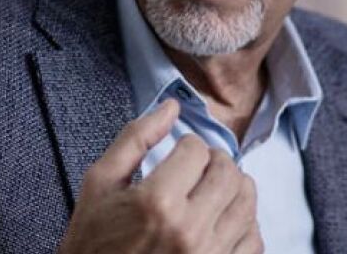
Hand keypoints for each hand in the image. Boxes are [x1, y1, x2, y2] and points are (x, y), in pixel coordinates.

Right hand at [58, 99, 262, 253]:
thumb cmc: (93, 238)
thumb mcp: (100, 182)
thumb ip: (136, 138)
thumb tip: (173, 106)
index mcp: (157, 201)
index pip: (197, 151)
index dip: (187, 144)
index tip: (178, 153)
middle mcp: (189, 230)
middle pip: (228, 173)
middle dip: (215, 160)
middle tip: (199, 166)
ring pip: (247, 203)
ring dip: (234, 187)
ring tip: (213, 188)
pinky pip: (253, 240)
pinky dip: (245, 223)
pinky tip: (223, 218)